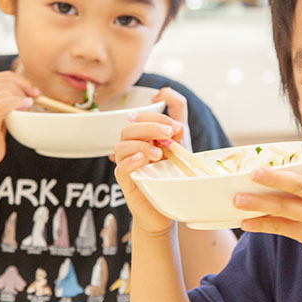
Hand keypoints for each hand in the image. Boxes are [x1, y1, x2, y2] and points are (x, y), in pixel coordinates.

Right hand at [0, 71, 37, 172]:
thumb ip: (5, 94)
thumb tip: (30, 86)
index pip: (5, 76)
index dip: (23, 82)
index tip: (34, 92)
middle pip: (8, 83)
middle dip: (24, 91)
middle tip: (31, 104)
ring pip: (8, 92)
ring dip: (22, 100)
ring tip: (25, 111)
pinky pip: (5, 105)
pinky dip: (18, 104)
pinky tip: (26, 107)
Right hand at [113, 88, 189, 233]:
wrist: (168, 208)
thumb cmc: (172, 176)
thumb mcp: (181, 144)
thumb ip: (177, 118)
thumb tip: (165, 93)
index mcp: (144, 138)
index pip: (142, 118)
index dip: (157, 117)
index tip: (175, 126)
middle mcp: (133, 149)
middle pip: (129, 128)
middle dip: (150, 126)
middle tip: (169, 134)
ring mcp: (128, 165)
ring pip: (121, 145)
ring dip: (141, 144)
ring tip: (158, 154)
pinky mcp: (126, 182)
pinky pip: (120, 168)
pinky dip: (130, 161)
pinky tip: (143, 160)